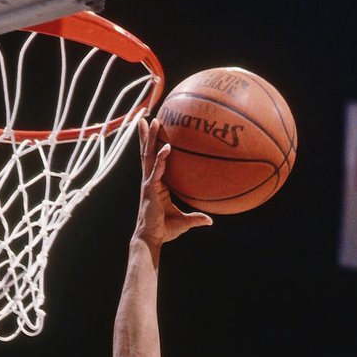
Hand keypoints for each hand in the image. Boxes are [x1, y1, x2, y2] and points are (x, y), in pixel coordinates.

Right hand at [134, 117, 211, 246]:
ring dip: (149, 138)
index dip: (153, 145)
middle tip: (146, 116)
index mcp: (156, 183)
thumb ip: (197, 218)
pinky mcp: (150, 189)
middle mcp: (150, 180)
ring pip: (148, 156)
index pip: (154, 160)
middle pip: (147, 153)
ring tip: (149, 120)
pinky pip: (156, 170)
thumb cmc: (165, 230)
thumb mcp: (184, 222)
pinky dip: (161, 158)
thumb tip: (211, 221)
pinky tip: (167, 147)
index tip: (155, 130)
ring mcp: (148, 183)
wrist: (151, 239)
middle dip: (146, 135)